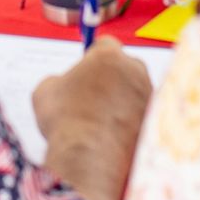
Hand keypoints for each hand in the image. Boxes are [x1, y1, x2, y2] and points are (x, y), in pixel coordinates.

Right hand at [33, 38, 152, 162]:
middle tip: (93, 95)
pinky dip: (130, 120)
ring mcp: (148, 95)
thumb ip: (58, 79)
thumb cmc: (65, 120)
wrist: (88, 156)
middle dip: (112, 77)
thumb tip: (61, 85)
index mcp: (108, 55)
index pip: (105, 43)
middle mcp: (134, 70)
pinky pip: (141, 113)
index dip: (93, 56)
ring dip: (122, 99)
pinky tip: (112, 132)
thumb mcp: (45, 91)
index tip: (87, 68)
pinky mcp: (154, 119)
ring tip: (101, 118)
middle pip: (125, 65)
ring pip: (135, 91)